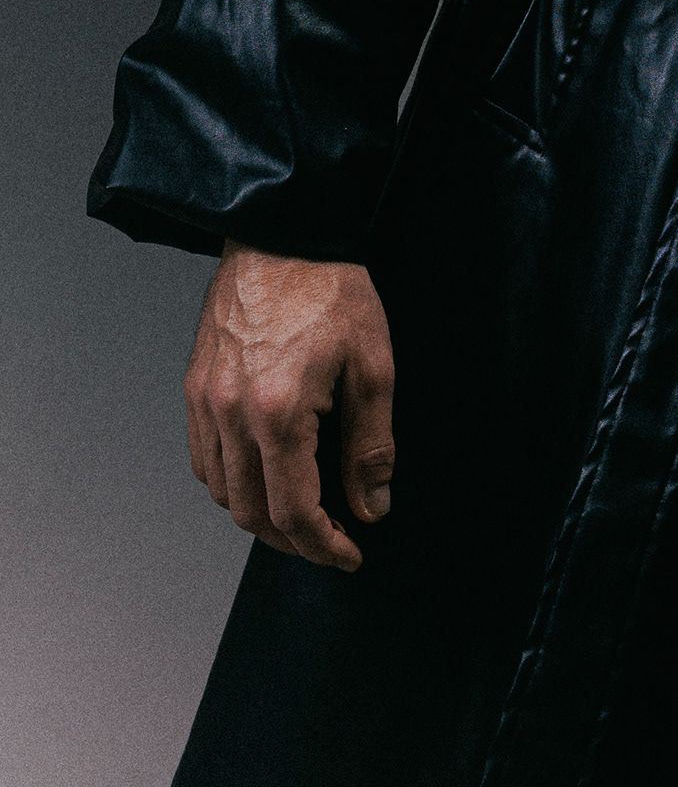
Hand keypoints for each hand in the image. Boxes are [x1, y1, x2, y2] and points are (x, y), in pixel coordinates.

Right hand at [184, 241, 394, 570]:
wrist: (284, 231)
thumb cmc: (332, 288)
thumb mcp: (373, 365)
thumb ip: (371, 445)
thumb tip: (372, 506)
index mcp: (278, 412)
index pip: (294, 510)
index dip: (324, 546)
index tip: (350, 555)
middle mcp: (230, 413)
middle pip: (251, 513)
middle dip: (293, 540)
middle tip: (331, 542)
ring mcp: (205, 400)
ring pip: (221, 491)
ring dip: (259, 516)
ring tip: (300, 515)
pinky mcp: (194, 385)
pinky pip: (203, 458)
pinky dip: (230, 482)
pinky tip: (263, 475)